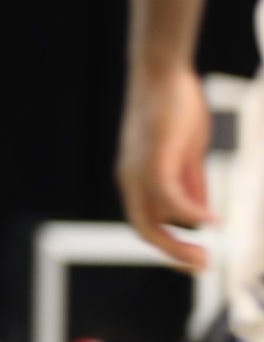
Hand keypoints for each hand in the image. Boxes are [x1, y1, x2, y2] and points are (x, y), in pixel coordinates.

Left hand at [116, 63, 213, 269]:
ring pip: (155, 219)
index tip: (195, 261)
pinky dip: (191, 213)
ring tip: (208, 254)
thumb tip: (201, 215)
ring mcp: (139, 169)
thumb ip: (190, 185)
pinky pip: (170, 196)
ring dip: (182, 240)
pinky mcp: (153, 157)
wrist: (161, 74)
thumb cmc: (173, 111)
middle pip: (145, 230)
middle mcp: (130, 178)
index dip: (169, 246)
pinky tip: (212, 222)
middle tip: (201, 267)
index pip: (145, 224)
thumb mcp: (185, 157)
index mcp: (135, 179)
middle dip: (173, 254)